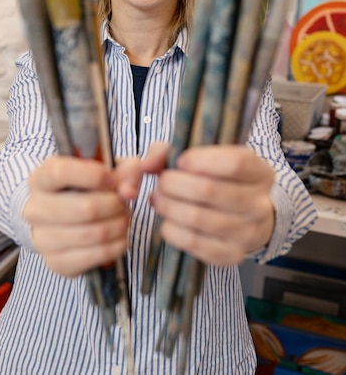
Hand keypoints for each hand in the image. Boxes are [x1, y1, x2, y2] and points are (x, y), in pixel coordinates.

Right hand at [24, 155, 129, 276]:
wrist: (64, 215)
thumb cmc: (85, 186)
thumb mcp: (104, 168)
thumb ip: (123, 170)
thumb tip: (129, 190)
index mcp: (41, 178)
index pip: (60, 173)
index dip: (94, 176)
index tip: (113, 179)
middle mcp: (35, 209)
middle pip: (85, 208)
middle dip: (115, 204)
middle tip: (123, 202)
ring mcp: (42, 239)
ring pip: (93, 234)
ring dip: (119, 225)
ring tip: (122, 217)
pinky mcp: (56, 262)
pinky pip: (95, 256)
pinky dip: (116, 246)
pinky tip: (119, 236)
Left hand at [142, 143, 274, 265]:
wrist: (245, 217)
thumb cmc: (219, 180)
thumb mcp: (203, 157)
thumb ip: (170, 151)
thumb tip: (147, 164)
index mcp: (260, 172)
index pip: (234, 163)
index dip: (201, 160)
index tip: (180, 161)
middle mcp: (260, 204)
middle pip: (210, 190)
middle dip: (174, 184)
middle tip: (161, 183)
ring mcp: (249, 232)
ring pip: (199, 218)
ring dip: (169, 206)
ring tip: (159, 199)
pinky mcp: (233, 255)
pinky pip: (196, 243)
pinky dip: (173, 231)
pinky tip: (167, 221)